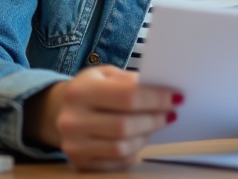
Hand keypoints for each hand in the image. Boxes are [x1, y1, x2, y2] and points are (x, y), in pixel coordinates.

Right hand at [25, 64, 181, 170]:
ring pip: (122, 147)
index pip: (128, 96)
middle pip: (125, 125)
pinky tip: (140, 137)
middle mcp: (72, 120)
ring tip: (156, 124)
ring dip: (146, 136)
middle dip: (155, 118)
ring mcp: (74, 145)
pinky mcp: (80, 163)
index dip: (157, 99)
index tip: (177, 97)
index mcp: (80, 91)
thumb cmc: (92, 89)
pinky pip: (117, 161)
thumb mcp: (106, 74)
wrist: (60, 111)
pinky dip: (135, 150)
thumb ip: (130, 80)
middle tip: (171, 112)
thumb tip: (162, 90)